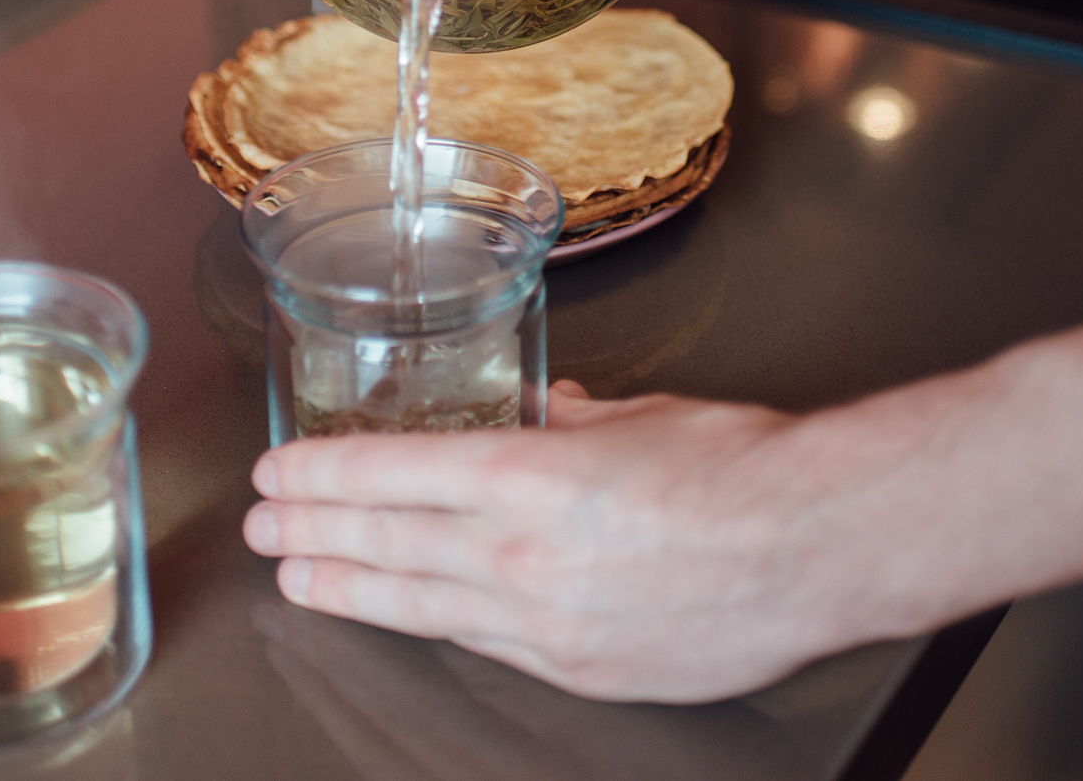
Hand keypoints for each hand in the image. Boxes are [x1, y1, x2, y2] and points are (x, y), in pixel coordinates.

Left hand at [243, 380, 860, 701]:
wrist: (821, 549)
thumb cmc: (746, 470)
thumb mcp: (643, 415)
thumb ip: (575, 419)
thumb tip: (541, 411)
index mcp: (530, 474)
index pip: (393, 473)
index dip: (323, 475)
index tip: (277, 471)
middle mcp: (522, 554)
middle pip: (388, 544)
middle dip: (313, 536)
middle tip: (262, 532)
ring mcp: (547, 623)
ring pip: (422, 606)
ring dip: (352, 589)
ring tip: (301, 580)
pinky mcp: (580, 670)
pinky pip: (487, 645)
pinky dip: (439, 624)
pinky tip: (410, 615)